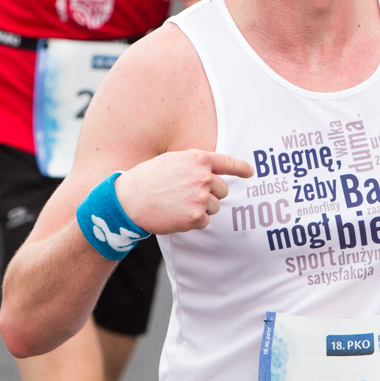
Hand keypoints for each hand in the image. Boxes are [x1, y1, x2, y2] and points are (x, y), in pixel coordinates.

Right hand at [114, 149, 253, 234]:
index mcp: (198, 158)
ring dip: (201, 208)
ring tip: (177, 204)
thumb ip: (194, 165)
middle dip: (210, 194)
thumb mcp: (172, 162)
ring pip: (215, 207)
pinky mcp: (196, 217)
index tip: (250, 172)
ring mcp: (201, 197)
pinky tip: (176, 214)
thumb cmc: (148, 179)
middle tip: (186, 195)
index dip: (241, 168)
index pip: (226, 162)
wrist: (129, 200)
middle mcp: (203, 176)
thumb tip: (213, 174)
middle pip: (223, 190)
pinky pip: (205, 221)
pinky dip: (193, 221)